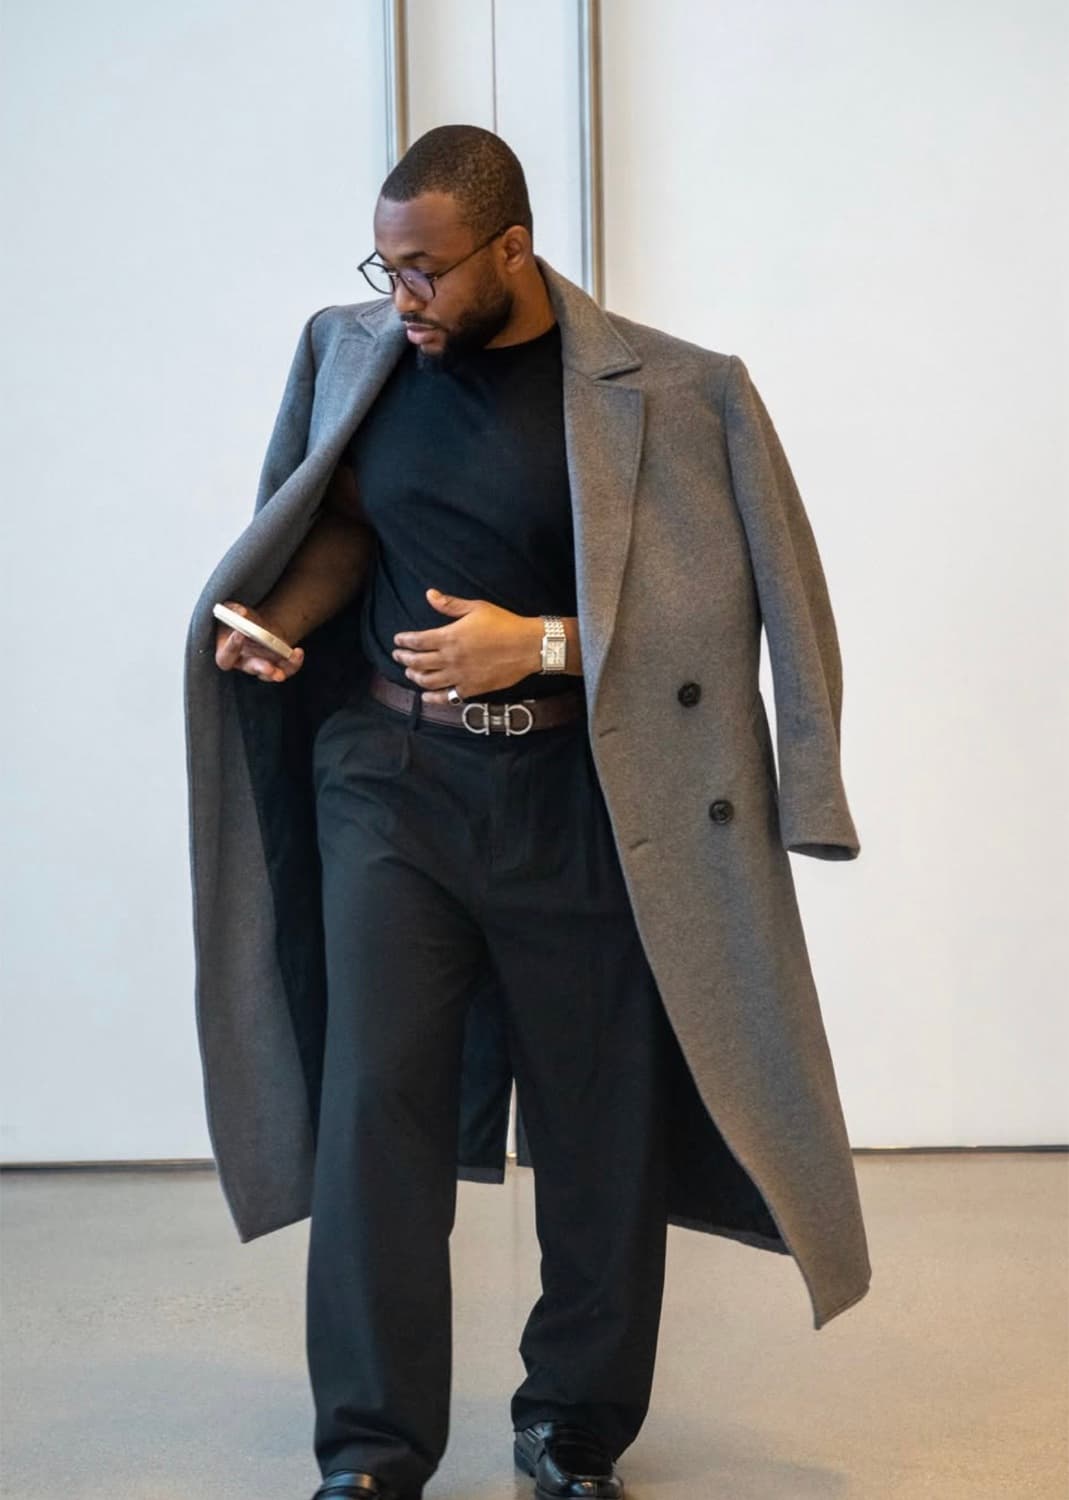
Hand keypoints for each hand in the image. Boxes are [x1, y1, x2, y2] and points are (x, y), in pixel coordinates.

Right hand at [214, 600, 304, 682]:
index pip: (225, 658)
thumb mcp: (232, 611)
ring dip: (281, 670)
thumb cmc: (240, 619)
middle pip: (251, 668)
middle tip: (269, 668)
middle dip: (261, 667)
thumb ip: (233, 611)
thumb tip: (240, 613)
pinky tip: (298, 652)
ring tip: (290, 659)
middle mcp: (243, 663)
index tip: (240, 634)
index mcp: (227, 653)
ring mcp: (261, 666)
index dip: (231, 647)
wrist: (258, 623)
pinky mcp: (277, 665)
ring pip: (270, 673)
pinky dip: (293, 663)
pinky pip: (285, 669)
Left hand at [391, 588, 542, 703]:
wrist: (527, 646)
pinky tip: (426, 697)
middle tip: (398, 655)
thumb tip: (429, 594)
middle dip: (404, 658)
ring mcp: (460, 676)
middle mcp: (450, 659)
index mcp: (449, 637)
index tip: (398, 640)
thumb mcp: (476, 608)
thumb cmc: (504, 624)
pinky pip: (447, 697)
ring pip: (428, 681)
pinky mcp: (471, 689)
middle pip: (418, 662)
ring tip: (409, 673)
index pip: (417, 641)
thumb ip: (450, 604)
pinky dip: (433, 698)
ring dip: (415, 677)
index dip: (404, 640)